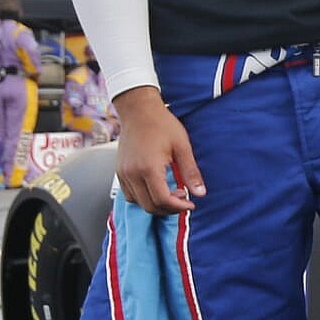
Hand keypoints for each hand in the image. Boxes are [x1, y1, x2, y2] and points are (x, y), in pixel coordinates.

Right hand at [112, 88, 204, 213]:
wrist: (138, 110)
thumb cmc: (161, 124)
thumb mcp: (182, 147)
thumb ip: (191, 172)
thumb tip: (200, 193)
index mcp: (149, 168)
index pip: (162, 200)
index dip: (178, 207)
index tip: (190, 204)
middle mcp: (132, 173)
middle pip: (149, 206)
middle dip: (169, 209)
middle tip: (183, 201)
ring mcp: (123, 173)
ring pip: (138, 202)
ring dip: (156, 204)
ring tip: (171, 194)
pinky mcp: (119, 171)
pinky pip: (129, 194)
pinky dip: (143, 197)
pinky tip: (156, 188)